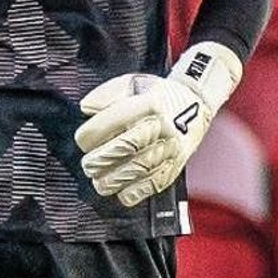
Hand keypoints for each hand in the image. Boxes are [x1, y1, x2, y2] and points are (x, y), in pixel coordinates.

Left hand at [73, 42, 242, 207]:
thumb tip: (86, 108)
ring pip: (139, 168)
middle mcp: (161, 125)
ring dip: (115, 180)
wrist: (196, 102)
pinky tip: (122, 193)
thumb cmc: (157, 95)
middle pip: (126, 146)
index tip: (82, 141)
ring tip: (100, 183)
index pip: (113, 120)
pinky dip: (137, 192)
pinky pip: (156, 183)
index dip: (92, 134)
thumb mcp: (131, 84)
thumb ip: (106, 95)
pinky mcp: (177, 164)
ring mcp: (171, 146)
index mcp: (148, 103)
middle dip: (101, 160)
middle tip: (88, 166)